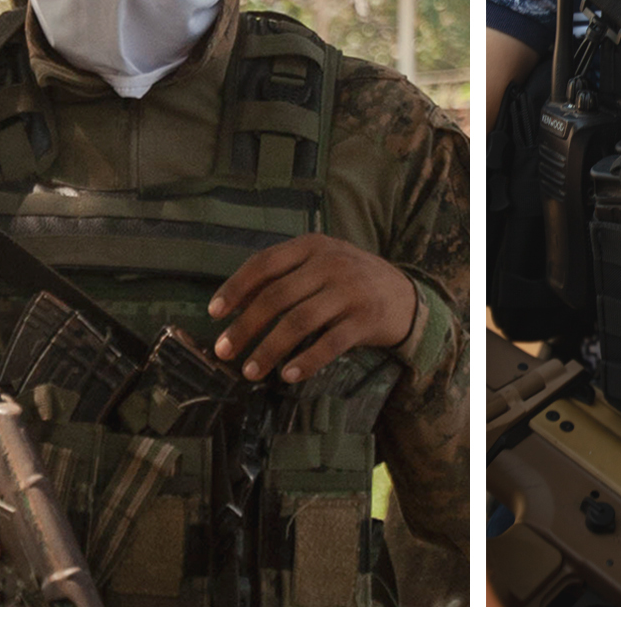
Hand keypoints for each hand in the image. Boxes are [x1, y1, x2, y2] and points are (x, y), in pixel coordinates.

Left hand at [208, 234, 415, 382]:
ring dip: (269, 349)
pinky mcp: (366, 319)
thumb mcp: (320, 264)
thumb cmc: (350, 281)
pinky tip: (288, 375)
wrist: (406, 296)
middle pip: (277, 296)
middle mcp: (331, 263)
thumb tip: (236, 305)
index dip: (235, 288)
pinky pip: (330, 343)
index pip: (264, 263)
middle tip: (224, 351)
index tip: (214, 313)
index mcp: (313, 246)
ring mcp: (350, 291)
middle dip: (245, 326)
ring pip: (299, 322)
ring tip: (250, 371)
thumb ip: (285, 276)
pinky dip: (306, 361)